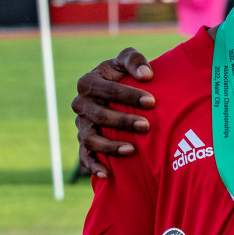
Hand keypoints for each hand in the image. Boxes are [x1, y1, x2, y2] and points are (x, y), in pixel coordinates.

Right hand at [72, 48, 153, 176]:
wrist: (120, 94)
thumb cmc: (126, 75)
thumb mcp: (127, 61)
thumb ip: (134, 60)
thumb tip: (146, 75)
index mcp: (89, 82)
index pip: (107, 90)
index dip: (129, 96)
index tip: (152, 102)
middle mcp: (81, 104)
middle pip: (98, 115)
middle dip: (122, 121)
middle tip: (146, 126)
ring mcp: (82, 125)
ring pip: (90, 138)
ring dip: (109, 146)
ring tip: (131, 150)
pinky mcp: (85, 142)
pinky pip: (84, 156)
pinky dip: (93, 166)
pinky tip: (107, 174)